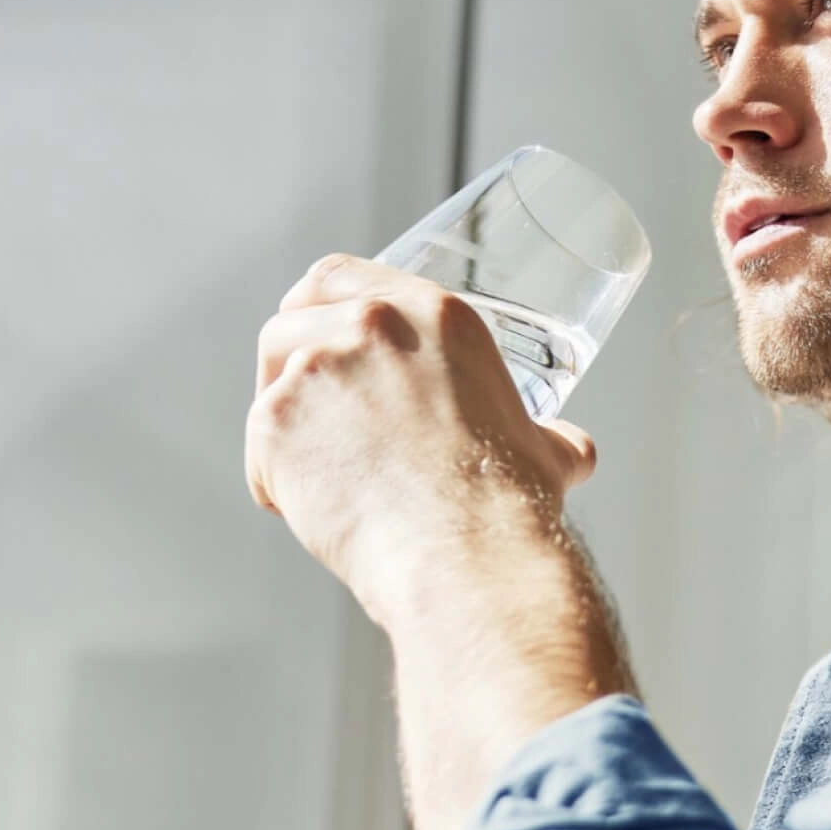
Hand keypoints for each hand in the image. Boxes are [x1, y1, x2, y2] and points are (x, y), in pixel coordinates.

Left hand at [245, 255, 595, 620]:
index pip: (342, 274)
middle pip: (292, 316)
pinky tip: (304, 512)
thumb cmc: (509, 510)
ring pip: (267, 380)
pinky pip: (258, 447)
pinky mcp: (277, 420)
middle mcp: (371, 325)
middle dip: (285, 357)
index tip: (312, 331)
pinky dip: (273, 482)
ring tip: (310, 472)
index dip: (317, 303)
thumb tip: (572, 450)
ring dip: (277, 420)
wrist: (466, 555)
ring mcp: (318, 367)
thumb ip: (551, 439)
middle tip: (297, 404)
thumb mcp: (545, 452)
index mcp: (435, 315)